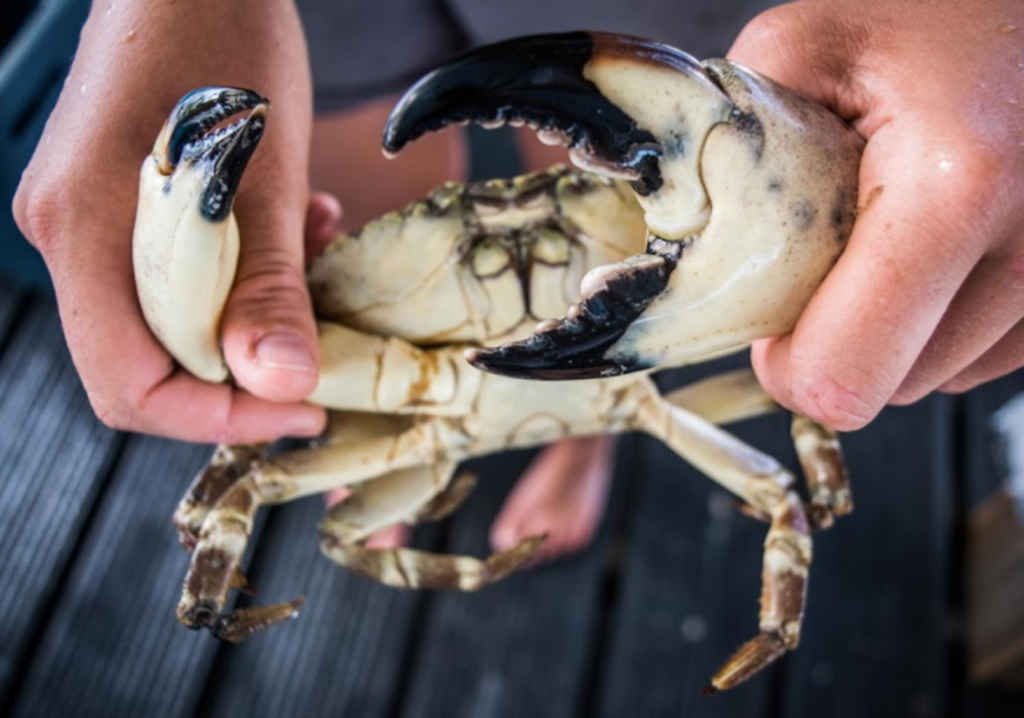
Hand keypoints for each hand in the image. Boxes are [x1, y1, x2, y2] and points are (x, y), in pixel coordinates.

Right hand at [13, 0, 326, 442]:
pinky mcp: (129, 204)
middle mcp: (73, 237)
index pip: (130, 386)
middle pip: (153, 361)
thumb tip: (280, 384)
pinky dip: (247, 270)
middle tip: (322, 339)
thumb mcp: (260, 171)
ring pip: (177, 320)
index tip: (303, 407)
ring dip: (256, 311)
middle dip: (247, 366)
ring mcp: (95, 220)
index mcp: (85, 235)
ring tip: (312, 253)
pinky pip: (185, 274)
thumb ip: (265, 283)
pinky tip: (295, 225)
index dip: (220, 416)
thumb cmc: (219, 36)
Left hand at [731, 0, 1023, 429]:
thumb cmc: (931, 16)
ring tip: (887, 238)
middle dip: (836, 341)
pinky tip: (931, 251)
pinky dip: (937, 321)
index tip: (771, 325)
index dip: (788, 367)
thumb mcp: (803, 48)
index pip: (844, 376)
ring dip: (889, 332)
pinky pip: (979, 354)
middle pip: (888, 389)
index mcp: (953, 187)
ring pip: (935, 378)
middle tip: (825, 260)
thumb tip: (682, 236)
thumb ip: (729, 146)